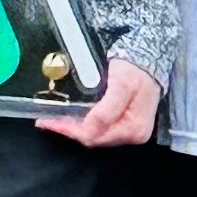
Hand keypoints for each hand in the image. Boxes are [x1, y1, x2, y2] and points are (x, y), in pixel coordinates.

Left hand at [41, 52, 163, 147]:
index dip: (68, 130)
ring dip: (75, 127)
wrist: (150, 58)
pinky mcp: (127, 125)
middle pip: (93, 138)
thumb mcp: (121, 85)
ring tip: (56, 118)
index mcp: (133, 129)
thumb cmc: (135, 69)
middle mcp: (133, 135)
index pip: (93, 136)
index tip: (47, 121)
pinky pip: (101, 129)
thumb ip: (106, 111)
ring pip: (95, 135)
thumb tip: (88, 129)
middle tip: (47, 120)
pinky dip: (85, 123)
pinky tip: (74, 116)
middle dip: (69, 129)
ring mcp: (131, 131)